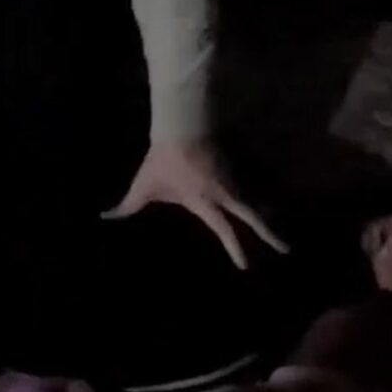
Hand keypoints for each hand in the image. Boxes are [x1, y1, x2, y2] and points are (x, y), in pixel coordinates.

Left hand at [103, 141, 288, 269]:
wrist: (181, 124)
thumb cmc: (161, 159)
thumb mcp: (143, 185)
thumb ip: (126, 205)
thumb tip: (104, 217)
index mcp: (205, 201)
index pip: (224, 230)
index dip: (234, 249)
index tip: (244, 267)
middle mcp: (225, 192)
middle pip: (254, 216)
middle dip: (270, 234)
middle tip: (287, 250)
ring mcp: (233, 176)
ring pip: (256, 198)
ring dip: (268, 213)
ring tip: (278, 229)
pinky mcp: (235, 163)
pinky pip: (252, 182)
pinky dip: (262, 192)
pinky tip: (270, 200)